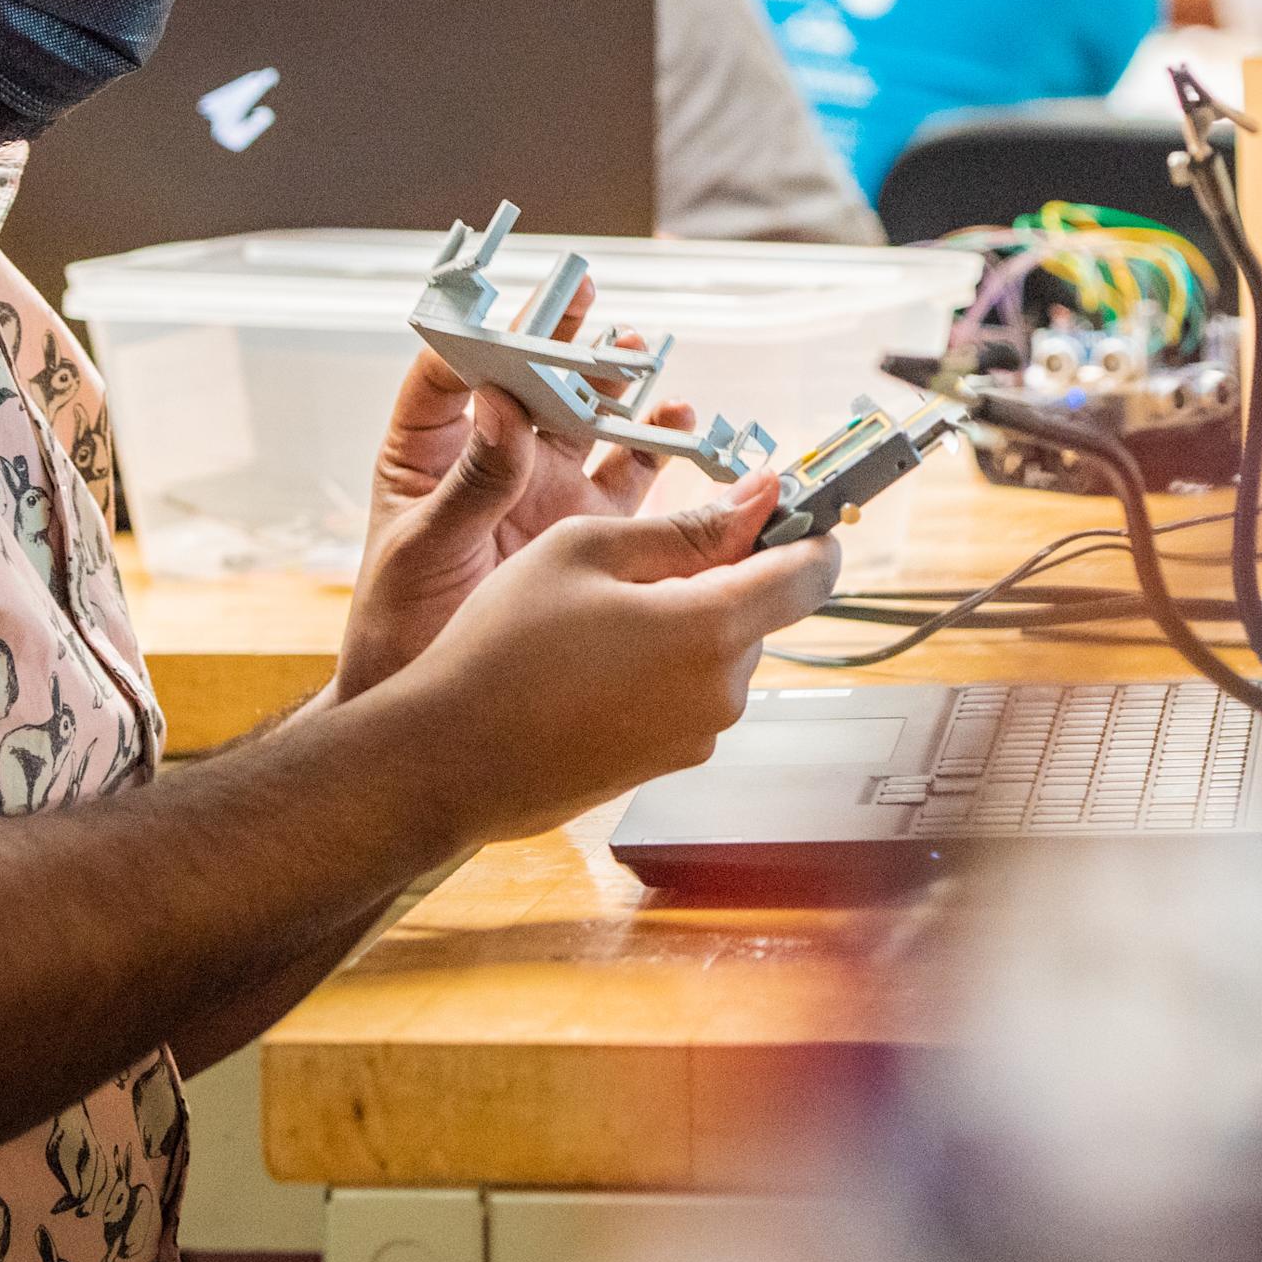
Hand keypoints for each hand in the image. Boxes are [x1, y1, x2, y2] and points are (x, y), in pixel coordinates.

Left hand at [334, 276, 690, 700]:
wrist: (432, 710)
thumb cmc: (398, 625)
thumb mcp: (424, 551)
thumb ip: (468, 485)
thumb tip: (500, 403)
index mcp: (426, 453)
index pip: (448, 373)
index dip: (481, 335)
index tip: (514, 313)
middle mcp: (487, 459)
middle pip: (527, 380)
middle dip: (559, 340)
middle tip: (588, 299)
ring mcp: (539, 490)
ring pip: (583, 419)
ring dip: (612, 384)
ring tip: (638, 352)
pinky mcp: (583, 527)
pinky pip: (627, 477)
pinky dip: (656, 447)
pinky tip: (680, 421)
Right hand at [391, 477, 842, 847]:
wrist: (448, 757)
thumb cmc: (502, 648)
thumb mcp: (586, 550)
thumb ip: (686, 525)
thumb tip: (758, 499)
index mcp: (712, 629)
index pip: (813, 573)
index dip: (806, 529)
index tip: (778, 505)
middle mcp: (722, 692)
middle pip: (759, 609)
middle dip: (717, 573)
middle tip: (632, 558)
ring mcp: (697, 735)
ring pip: (719, 650)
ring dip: (681, 619)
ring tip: (592, 615)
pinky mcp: (669, 762)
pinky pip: (687, 691)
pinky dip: (656, 664)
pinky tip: (586, 661)